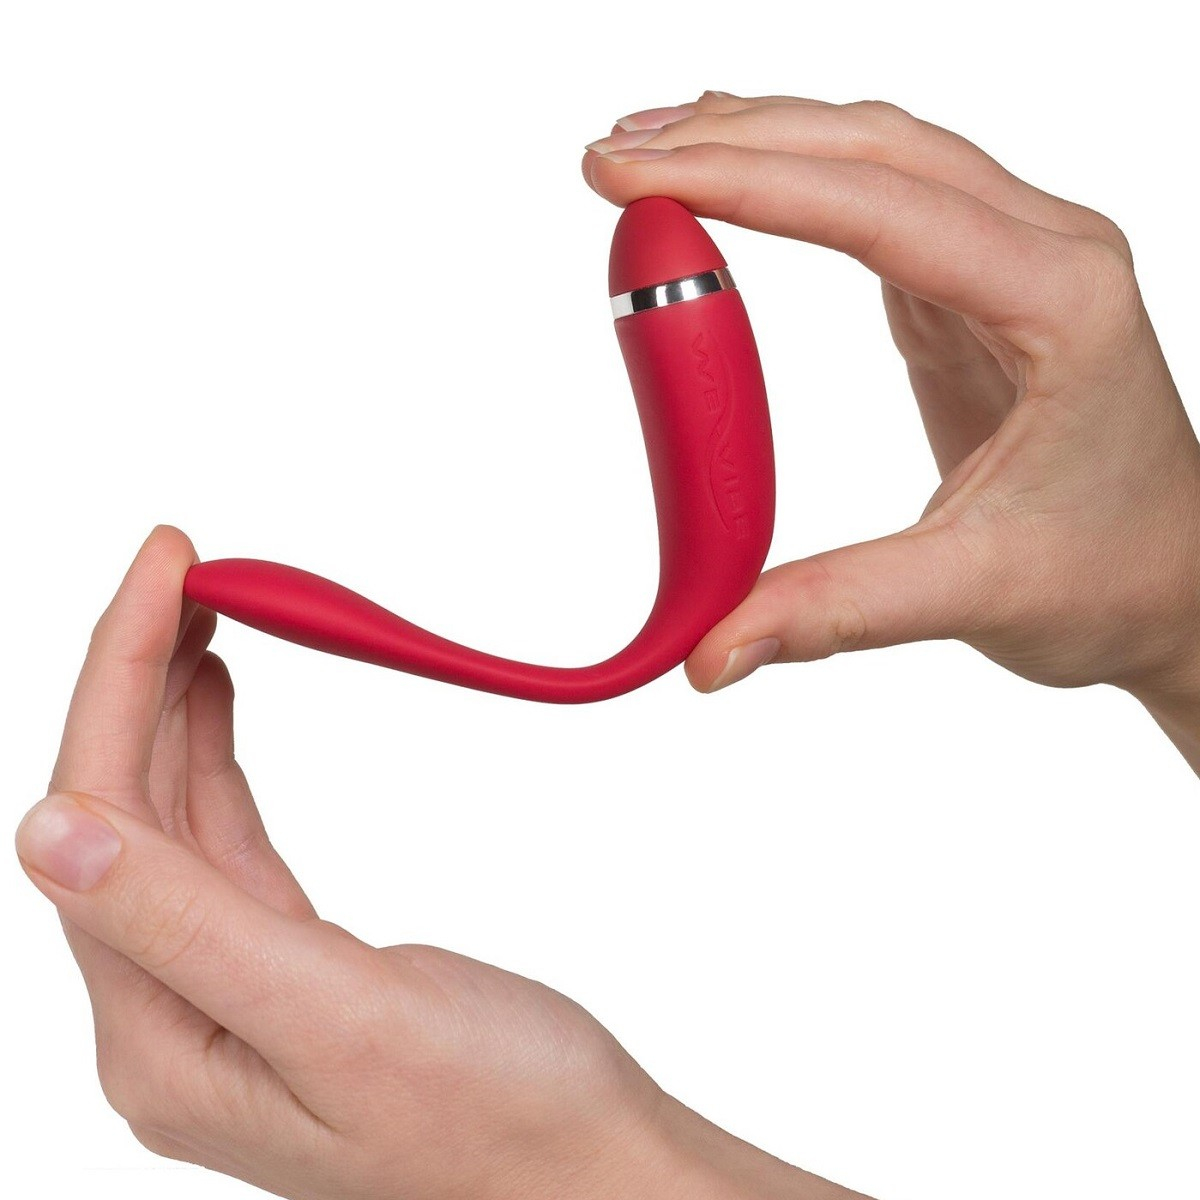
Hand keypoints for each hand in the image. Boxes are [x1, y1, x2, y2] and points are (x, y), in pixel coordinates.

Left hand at [15, 526, 868, 1199]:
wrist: (591, 1172)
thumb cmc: (503, 1121)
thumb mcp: (342, 1018)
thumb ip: (189, 926)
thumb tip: (50, 830)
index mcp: (163, 1037)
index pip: (101, 819)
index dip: (115, 677)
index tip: (162, 563)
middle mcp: (173, 1017)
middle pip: (119, 811)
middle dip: (135, 674)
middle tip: (178, 562)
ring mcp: (226, 995)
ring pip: (166, 819)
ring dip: (169, 707)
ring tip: (193, 611)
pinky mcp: (284, 973)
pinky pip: (220, 843)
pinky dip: (212, 762)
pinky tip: (216, 706)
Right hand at [583, 92, 1199, 768]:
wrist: (1175, 581)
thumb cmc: (1114, 576)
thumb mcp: (975, 593)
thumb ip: (835, 610)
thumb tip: (712, 649)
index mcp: (1059, 302)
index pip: (881, 208)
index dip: (746, 182)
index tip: (636, 177)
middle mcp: (1042, 252)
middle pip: (871, 149)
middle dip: (733, 138)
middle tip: (613, 155)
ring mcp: (1008, 261)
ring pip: (873, 156)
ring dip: (760, 140)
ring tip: (651, 150)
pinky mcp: (969, 291)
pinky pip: (877, 204)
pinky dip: (793, 181)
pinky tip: (735, 177)